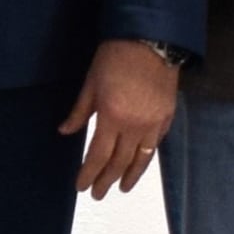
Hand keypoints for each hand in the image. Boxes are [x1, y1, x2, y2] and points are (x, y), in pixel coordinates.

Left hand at [62, 38, 177, 195]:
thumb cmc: (115, 56)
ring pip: (141, 159)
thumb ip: (80, 111)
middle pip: (119, 162)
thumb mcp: (91, 82)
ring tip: (122, 188)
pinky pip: (156, 144)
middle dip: (107, 180)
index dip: (89, 174)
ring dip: (130, 176)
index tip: (82, 187)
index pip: (98, 155)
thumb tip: (65, 131)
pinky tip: (140, 162)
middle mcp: (134, 126)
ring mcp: (154, 123)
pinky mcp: (167, 116)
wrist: (151, 39)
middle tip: (98, 194)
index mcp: (112, 117)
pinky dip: (147, 157)